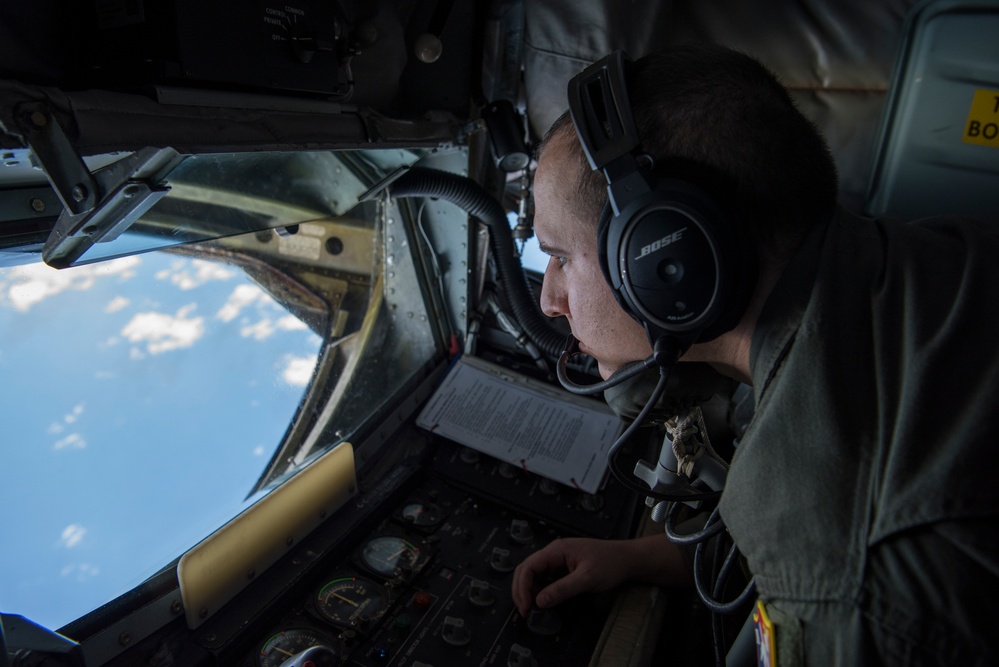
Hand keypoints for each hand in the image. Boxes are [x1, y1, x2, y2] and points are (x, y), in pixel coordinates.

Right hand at [511, 534, 690, 616]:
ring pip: (533, 573)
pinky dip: (538, 589)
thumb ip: (562, 589)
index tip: (526, 607)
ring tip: (530, 607)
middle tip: (524, 611)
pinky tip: (542, 600)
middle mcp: (553, 552)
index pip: (529, 566)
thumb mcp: (587, 579)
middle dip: (521, 589)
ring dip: (528, 589)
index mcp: (556, 550)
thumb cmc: (610, 564)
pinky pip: (544, 576)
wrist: (627, 559)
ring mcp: (557, 558)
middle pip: (526, 569)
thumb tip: (540, 601)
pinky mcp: (563, 566)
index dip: (522, 587)